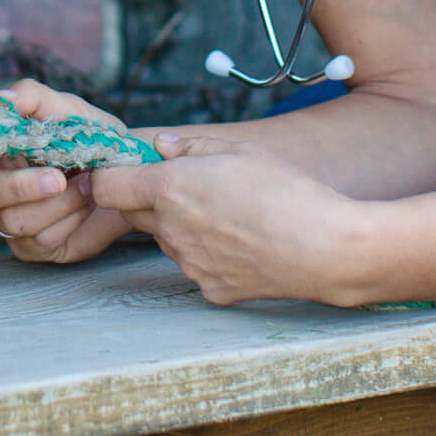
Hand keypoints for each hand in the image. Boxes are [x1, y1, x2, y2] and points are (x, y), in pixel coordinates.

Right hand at [0, 79, 139, 264]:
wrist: (127, 173)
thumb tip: (3, 99)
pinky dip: (68, 221)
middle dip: (19, 186)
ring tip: (88, 185)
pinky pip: (38, 242)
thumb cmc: (90, 137)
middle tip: (57, 178)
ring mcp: (12, 219)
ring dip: (55, 204)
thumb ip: (31, 96)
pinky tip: (87, 204)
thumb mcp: (66, 108)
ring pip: (11, 221)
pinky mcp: (35, 246)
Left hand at [90, 131, 369, 305]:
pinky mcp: (209, 289)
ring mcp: (188, 264)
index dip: (111, 177)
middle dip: (151, 201)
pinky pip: (196, 266)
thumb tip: (160, 147)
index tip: (126, 173)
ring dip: (183, 228)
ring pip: (168, 241)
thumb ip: (192, 145)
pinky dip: (210, 254)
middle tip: (195, 189)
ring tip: (233, 217)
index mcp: (171, 189)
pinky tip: (245, 244)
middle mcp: (171, 230)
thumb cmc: (289, 191)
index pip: (107, 187)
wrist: (328, 249)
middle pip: (135, 215)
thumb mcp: (242, 150)